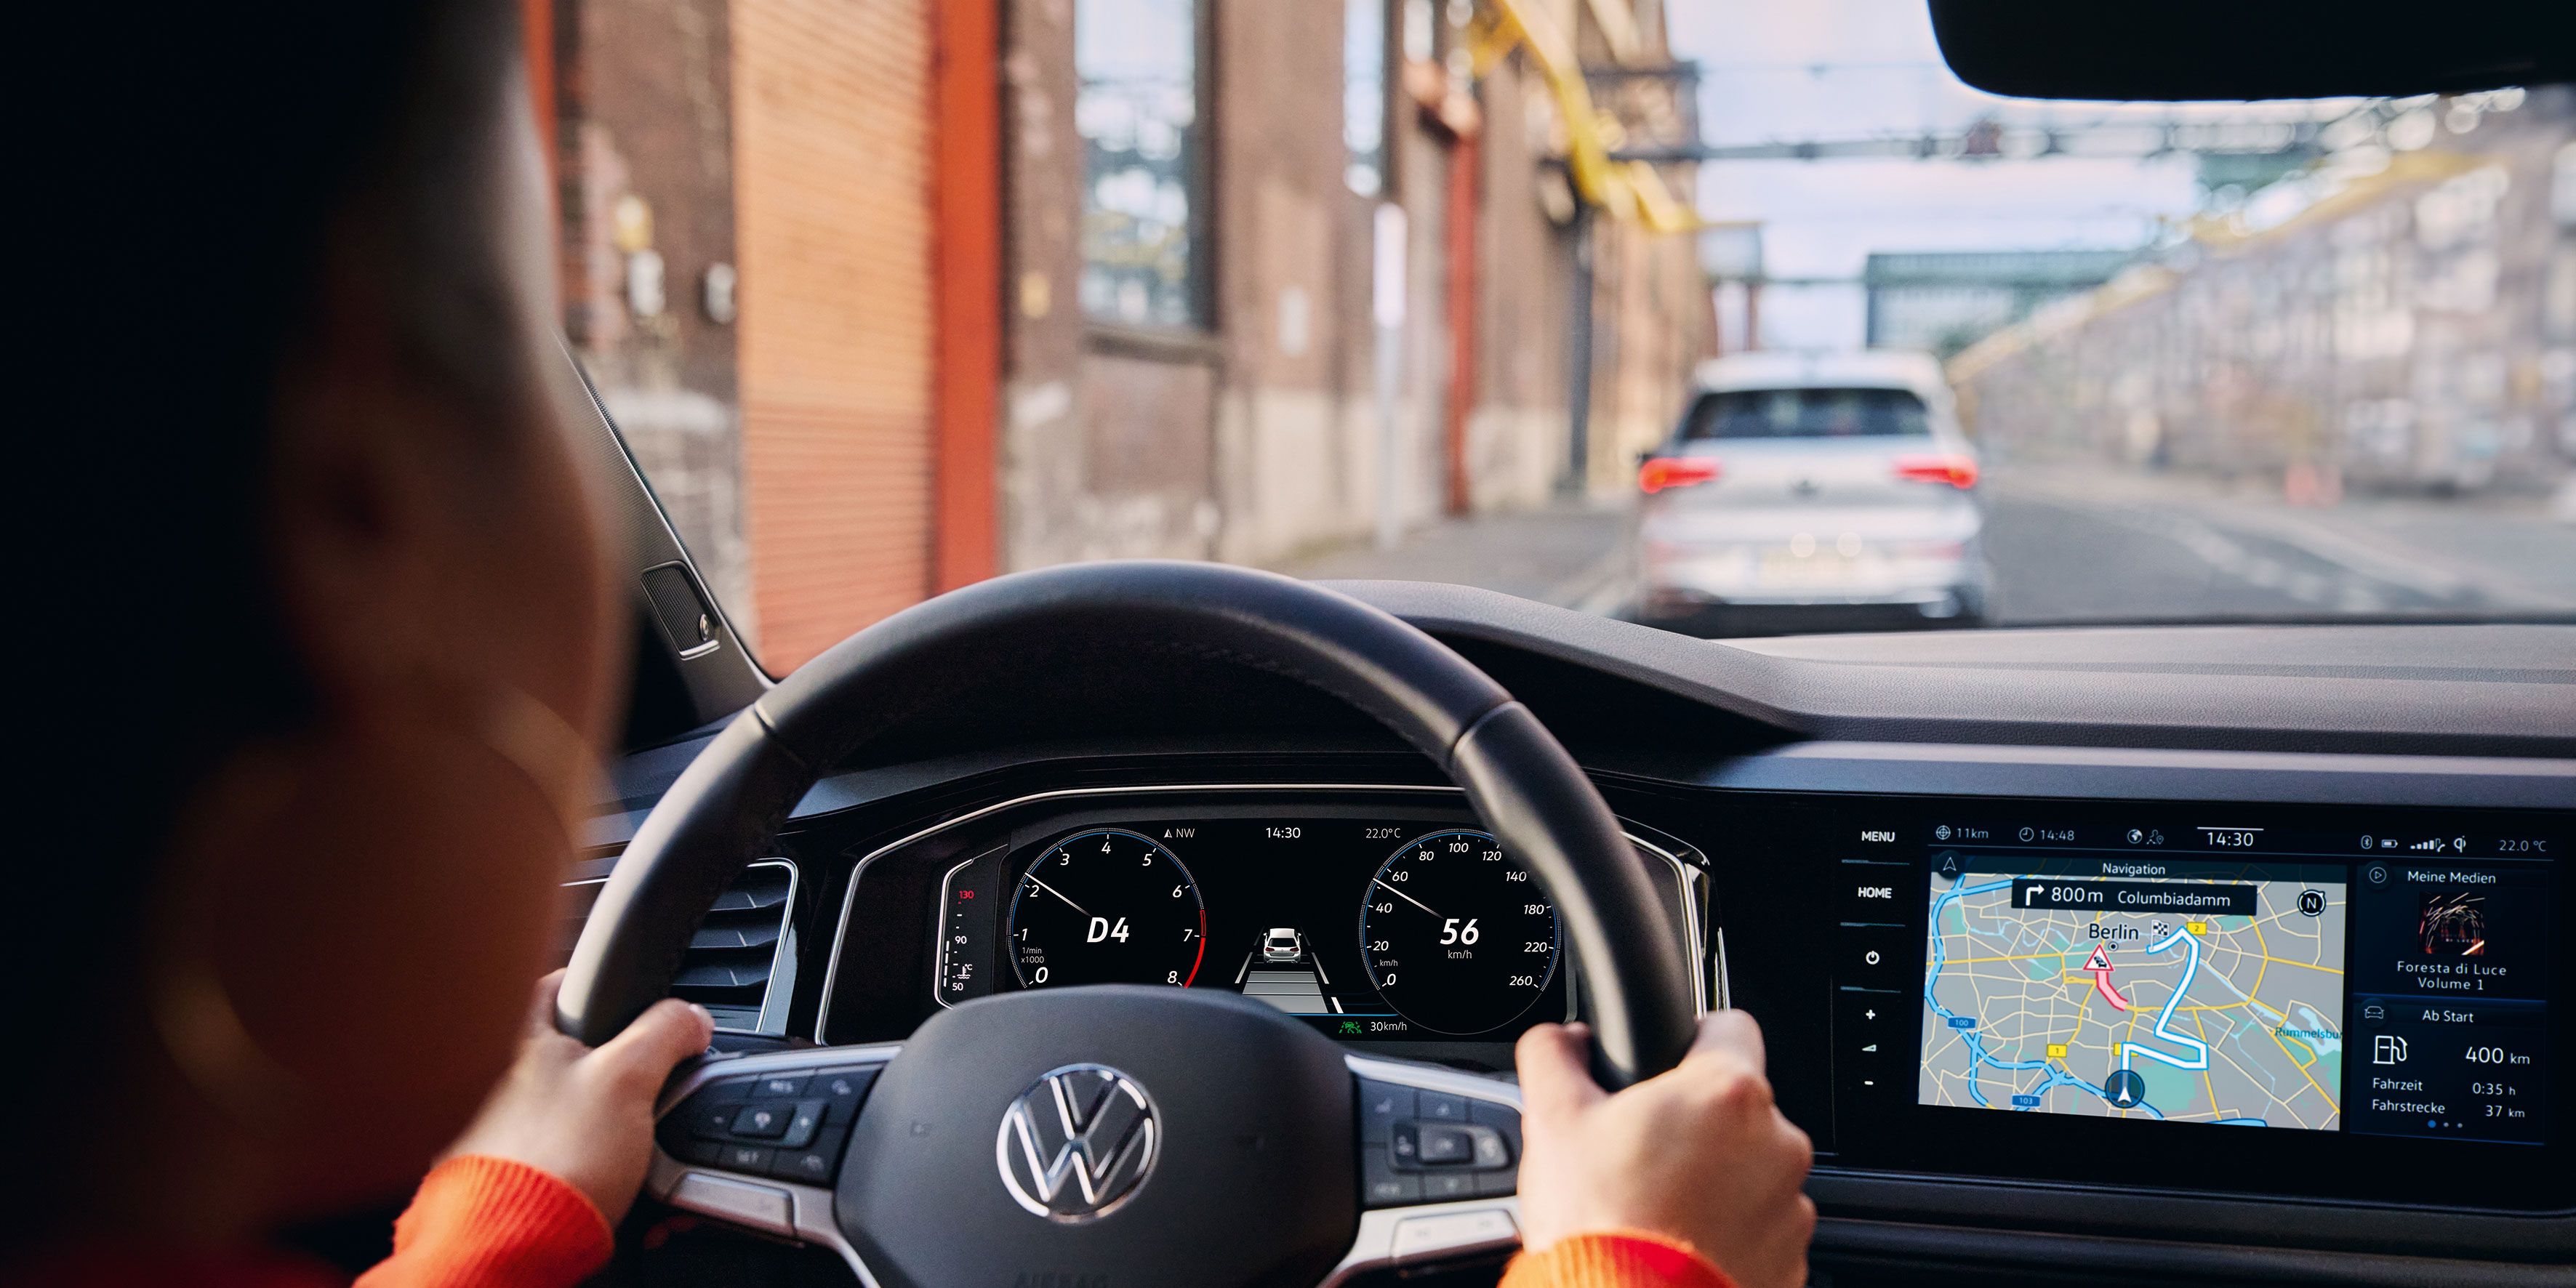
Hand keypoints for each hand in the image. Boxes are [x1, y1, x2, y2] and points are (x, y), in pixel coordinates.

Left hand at [439, 970, 713, 1223]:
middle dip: (621, 1068)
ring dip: (620, 1125)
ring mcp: (510, 1133)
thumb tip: (693, 1018)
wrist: (517, 1245)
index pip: (556, 984)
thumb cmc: (553, 1159)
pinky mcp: (522, 1176)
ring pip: (581, 1111)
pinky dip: (602, 1164)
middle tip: (653, 1082)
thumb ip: (665, 1032)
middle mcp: (504, 1082)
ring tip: (644, 1145)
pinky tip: (620, 1178)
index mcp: (522, 1042)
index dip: (597, 983)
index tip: (630, 996)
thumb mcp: (629, 1076)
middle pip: (577, 1053)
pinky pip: (574, 1157)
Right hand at [1514, 1012, 1814, 1287]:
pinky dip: (1729, 1230)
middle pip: (1738, 1108)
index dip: (1691, 1040)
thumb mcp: (1551, 1120)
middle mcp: (1777, 1143)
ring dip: (1717, 1179)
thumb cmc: (1598, 1221)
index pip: (1730, 1026)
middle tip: (1642, 1152)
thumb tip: (1561, 1039)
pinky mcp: (1792, 1258)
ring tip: (1659, 1206)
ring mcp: (1790, 1207)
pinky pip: (1761, 1226)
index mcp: (1727, 1092)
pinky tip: (1681, 1242)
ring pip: (1753, 1170)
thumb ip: (1555, 1055)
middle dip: (1696, 1122)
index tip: (1665, 1069)